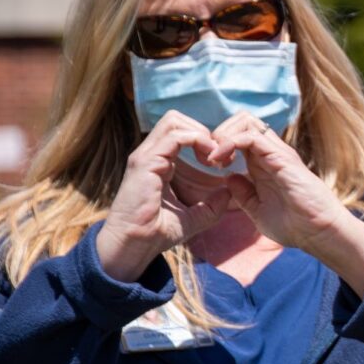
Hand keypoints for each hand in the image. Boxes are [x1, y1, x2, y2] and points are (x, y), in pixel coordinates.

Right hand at [97, 111, 235, 282]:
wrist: (135, 245)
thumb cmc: (158, 233)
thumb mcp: (194, 217)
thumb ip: (211, 205)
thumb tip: (228, 192)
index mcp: (158, 162)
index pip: (180, 131)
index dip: (204, 139)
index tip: (222, 161)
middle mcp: (150, 154)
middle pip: (176, 118)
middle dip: (203, 130)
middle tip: (219, 156)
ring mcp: (146, 155)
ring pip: (174, 120)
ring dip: (201, 134)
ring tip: (214, 158)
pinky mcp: (145, 161)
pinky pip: (175, 136)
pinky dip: (197, 141)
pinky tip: (209, 161)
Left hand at [208, 112, 363, 292]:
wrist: (318, 233)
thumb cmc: (295, 226)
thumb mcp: (258, 210)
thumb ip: (244, 194)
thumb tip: (229, 178)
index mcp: (264, 164)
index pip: (239, 136)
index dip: (220, 144)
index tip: (210, 165)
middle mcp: (270, 154)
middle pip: (241, 121)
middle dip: (219, 133)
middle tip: (210, 157)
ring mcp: (276, 153)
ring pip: (246, 121)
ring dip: (223, 135)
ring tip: (215, 158)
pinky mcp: (280, 157)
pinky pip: (250, 136)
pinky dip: (230, 143)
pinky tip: (220, 161)